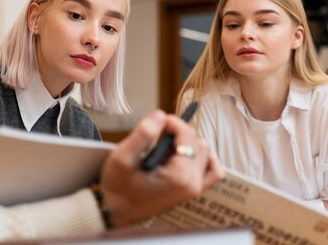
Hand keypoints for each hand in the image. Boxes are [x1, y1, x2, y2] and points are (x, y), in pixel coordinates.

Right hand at [98, 110, 223, 227]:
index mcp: (179, 176)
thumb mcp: (122, 158)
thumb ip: (142, 135)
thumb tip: (160, 115)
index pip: (188, 135)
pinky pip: (212, 171)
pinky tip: (185, 155)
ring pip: (205, 153)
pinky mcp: (192, 192)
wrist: (115, 211)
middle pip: (198, 142)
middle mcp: (192, 184)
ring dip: (188, 144)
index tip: (158, 121)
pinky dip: (203, 159)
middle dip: (179, 134)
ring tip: (166, 149)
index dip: (173, 122)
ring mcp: (195, 190)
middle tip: (157, 136)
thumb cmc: (117, 186)